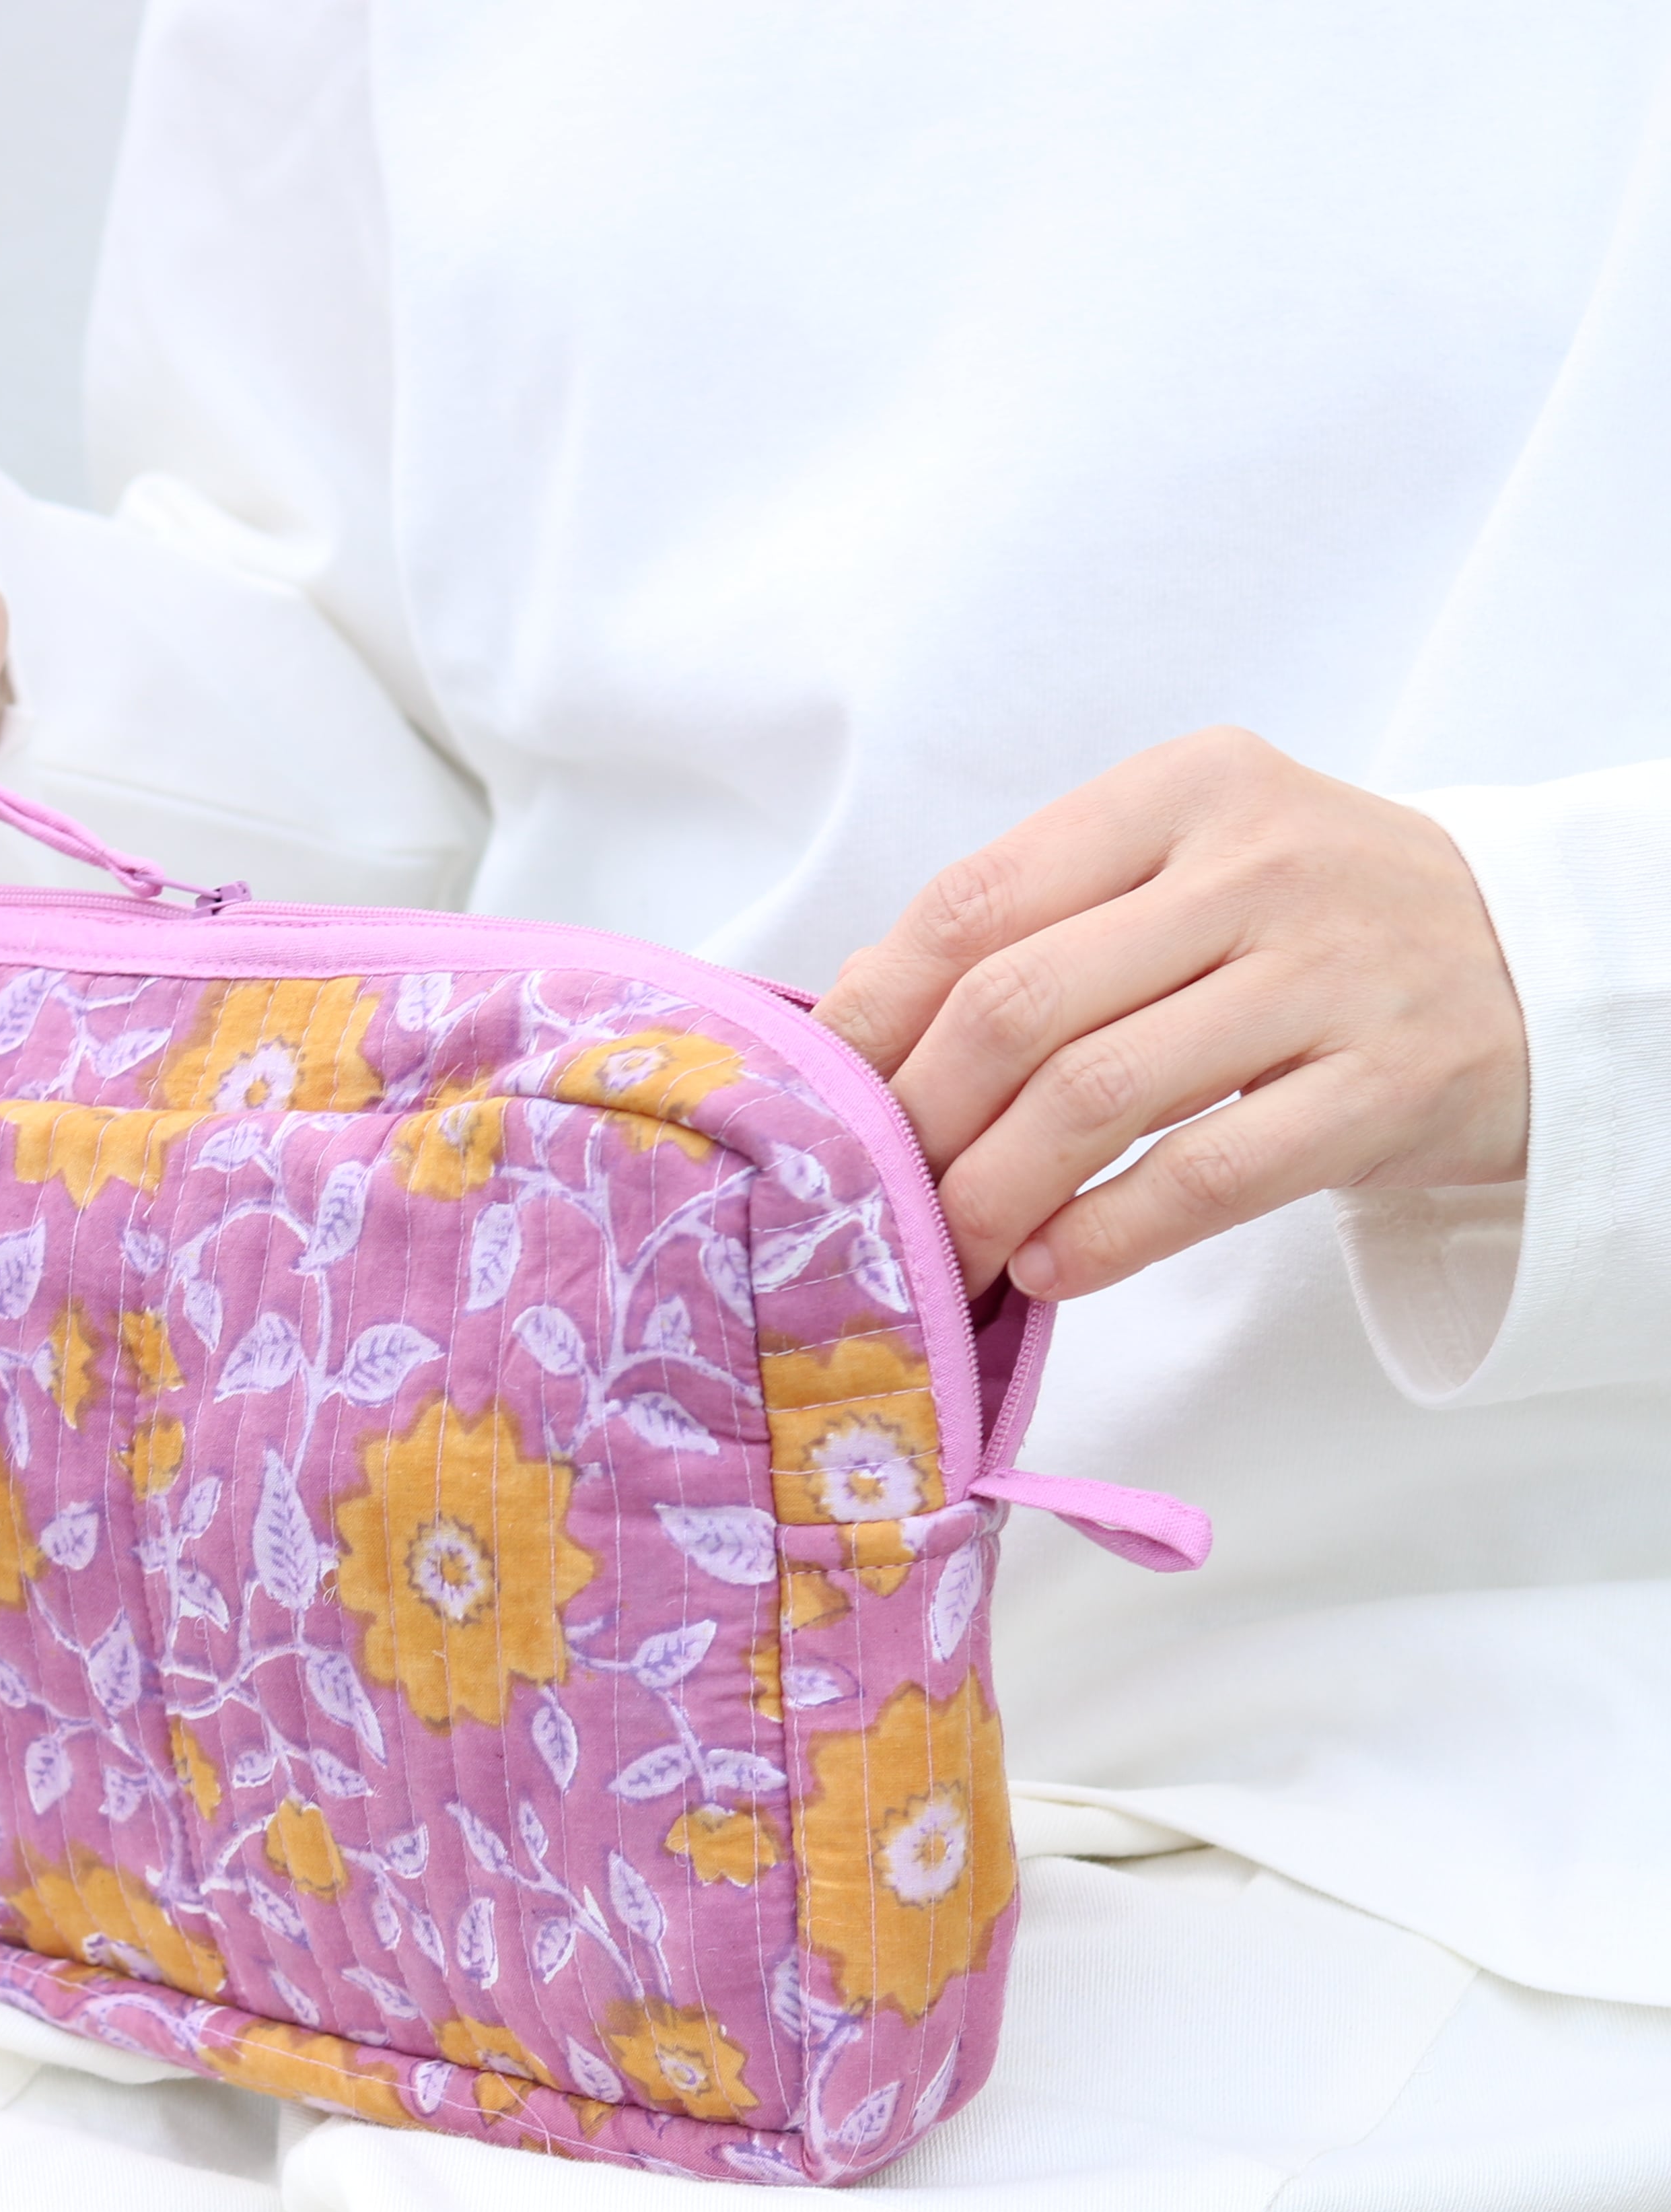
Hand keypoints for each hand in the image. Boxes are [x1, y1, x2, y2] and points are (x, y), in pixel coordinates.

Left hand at [814, 728, 1527, 1300]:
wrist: (1538, 964)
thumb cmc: (1307, 929)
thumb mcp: (1180, 875)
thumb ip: (1031, 925)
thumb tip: (853, 1012)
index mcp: (1181, 791)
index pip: (975, 901)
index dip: (876, 1013)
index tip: (824, 1095)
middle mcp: (1256, 864)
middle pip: (1018, 1004)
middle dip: (920, 1118)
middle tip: (878, 1191)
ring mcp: (1331, 972)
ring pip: (1097, 1094)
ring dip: (992, 1191)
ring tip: (951, 1247)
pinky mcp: (1387, 1086)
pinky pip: (1204, 1176)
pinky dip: (1102, 1235)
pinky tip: (1049, 1268)